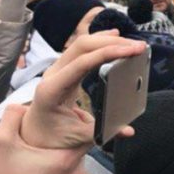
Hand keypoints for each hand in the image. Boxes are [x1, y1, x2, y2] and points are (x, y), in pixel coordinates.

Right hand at [0, 104, 87, 173]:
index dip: (83, 121)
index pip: (91, 133)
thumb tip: (22, 105)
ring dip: (64, 154)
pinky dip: (64, 168)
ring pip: (77, 159)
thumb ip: (11, 117)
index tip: (72, 117)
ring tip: (44, 155)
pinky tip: (46, 169)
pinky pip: (74, 173)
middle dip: (68, 139)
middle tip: (49, 136)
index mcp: (65, 160)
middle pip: (82, 146)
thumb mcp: (0, 144)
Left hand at [19, 32, 146, 149]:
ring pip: (82, 44)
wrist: (34, 135)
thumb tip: (128, 130)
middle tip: (138, 47)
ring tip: (132, 43)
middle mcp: (53, 74)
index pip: (82, 63)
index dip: (107, 53)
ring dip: (107, 40)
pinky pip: (81, 49)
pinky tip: (113, 35)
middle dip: (112, 43)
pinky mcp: (64, 69)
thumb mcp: (77, 137)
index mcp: (53, 89)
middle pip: (82, 46)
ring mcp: (57, 69)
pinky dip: (99, 41)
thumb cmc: (52, 137)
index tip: (131, 51)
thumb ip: (102, 132)